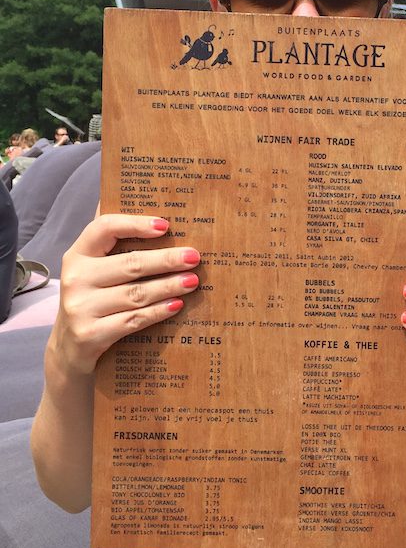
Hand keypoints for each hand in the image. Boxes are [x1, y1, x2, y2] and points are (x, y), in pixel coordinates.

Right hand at [52, 214, 200, 375]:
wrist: (68, 350)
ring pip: (135, 293)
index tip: (166, 225)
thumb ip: (111, 240)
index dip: (135, 223)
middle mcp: (75, 279)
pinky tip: (177, 304)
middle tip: (194, 256)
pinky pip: (133, 320)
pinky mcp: (90, 335)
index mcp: (77, 255)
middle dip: (166, 260)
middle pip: (130, 264)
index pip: (104, 228)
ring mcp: (80, 308)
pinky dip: (158, 311)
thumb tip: (134, 197)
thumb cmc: (91, 300)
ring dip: (169, 286)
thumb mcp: (93, 270)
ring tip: (193, 281)